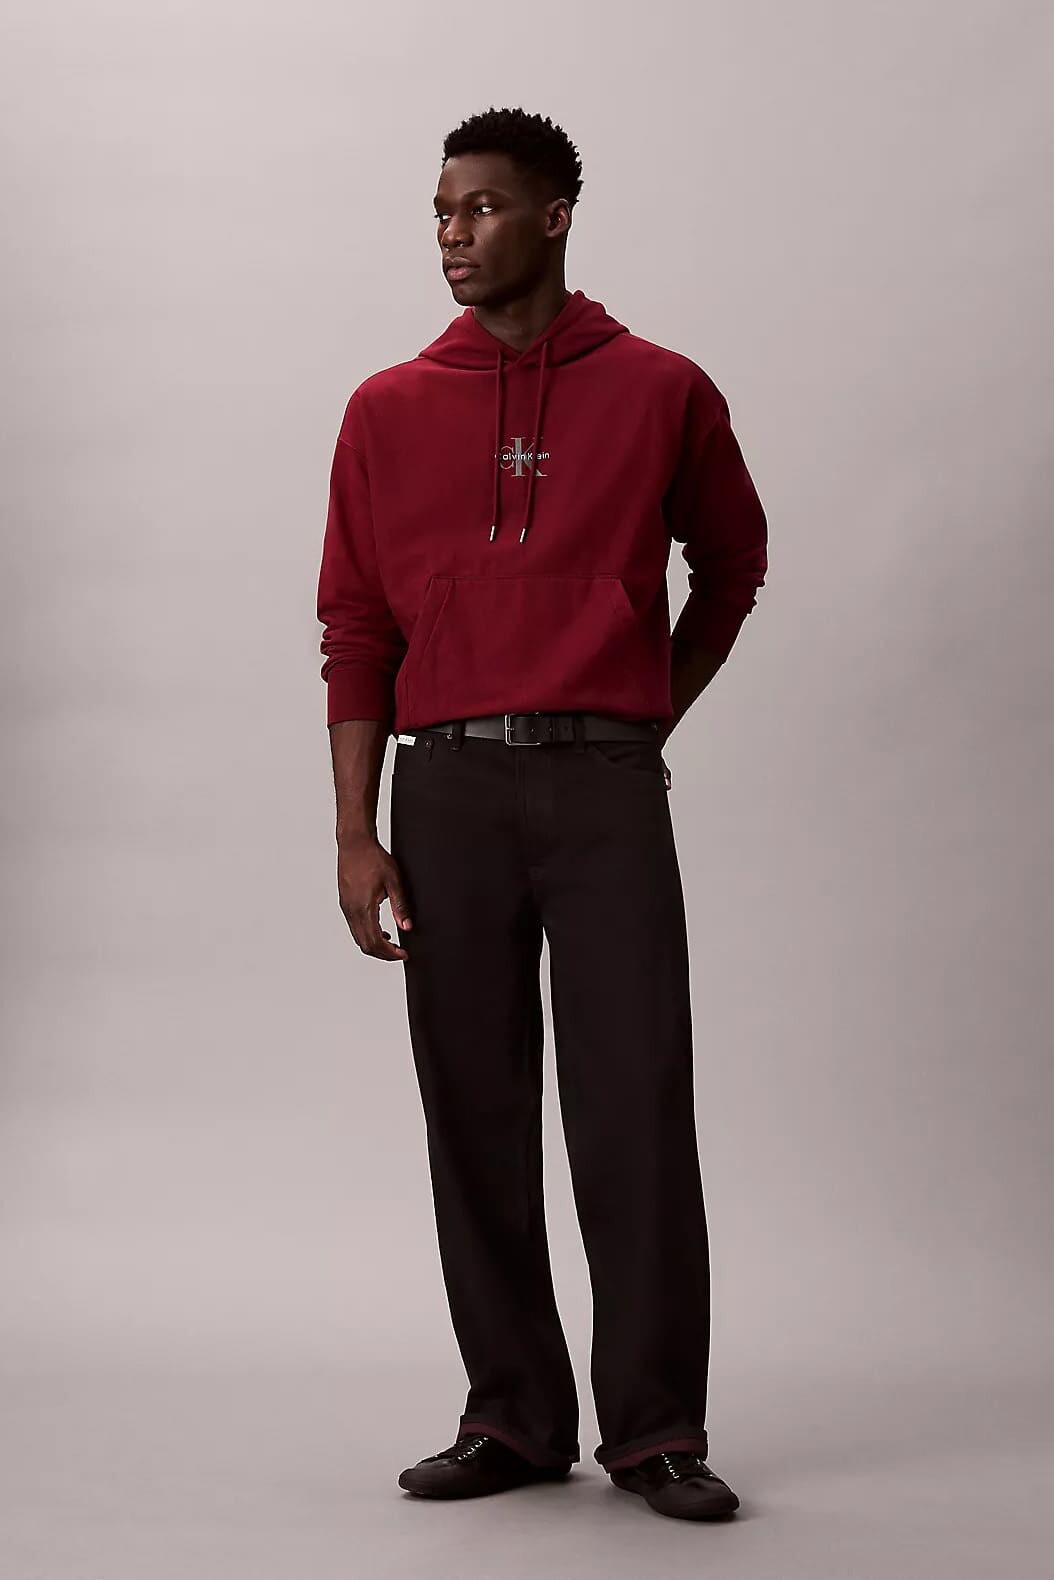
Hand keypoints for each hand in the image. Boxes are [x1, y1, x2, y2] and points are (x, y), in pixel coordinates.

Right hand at [336, 831, 412, 961]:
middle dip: (383, 954)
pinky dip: (367, 935)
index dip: (390, 953)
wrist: (354, 843)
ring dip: (374, 945)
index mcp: (363, 907)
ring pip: (358, 938)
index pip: (375, 941)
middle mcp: (351, 911)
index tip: (403, 954)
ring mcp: (346, 908)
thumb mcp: (393, 880)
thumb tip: (407, 926)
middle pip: (365, 945)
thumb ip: (400, 905)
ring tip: (392, 943)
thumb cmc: (372, 858)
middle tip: (399, 953)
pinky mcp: (345, 904)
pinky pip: (355, 927)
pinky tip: (380, 930)